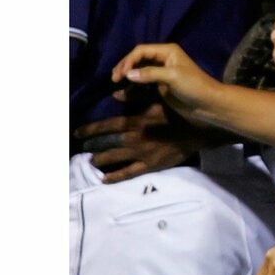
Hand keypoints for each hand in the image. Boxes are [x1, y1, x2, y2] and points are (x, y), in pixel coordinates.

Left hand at [73, 103, 213, 183]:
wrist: (197, 130)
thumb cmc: (177, 111)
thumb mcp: (157, 98)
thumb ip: (136, 96)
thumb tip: (115, 95)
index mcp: (134, 121)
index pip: (106, 126)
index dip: (90, 130)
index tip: (77, 132)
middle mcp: (133, 138)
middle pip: (106, 143)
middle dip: (91, 145)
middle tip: (81, 147)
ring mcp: (140, 154)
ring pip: (113, 158)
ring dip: (100, 160)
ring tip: (90, 161)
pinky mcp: (149, 165)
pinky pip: (129, 173)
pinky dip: (115, 177)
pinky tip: (104, 179)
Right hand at [111, 43, 220, 124]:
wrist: (207, 103)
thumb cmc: (193, 85)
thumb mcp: (172, 76)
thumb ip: (150, 74)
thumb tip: (128, 74)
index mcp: (167, 51)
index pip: (142, 51)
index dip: (129, 60)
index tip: (121, 75)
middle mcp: (163, 59)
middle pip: (138, 59)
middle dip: (125, 66)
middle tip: (114, 78)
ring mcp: (161, 73)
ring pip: (139, 71)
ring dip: (127, 75)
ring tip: (114, 83)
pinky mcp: (161, 86)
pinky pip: (143, 83)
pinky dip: (132, 87)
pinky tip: (121, 93)